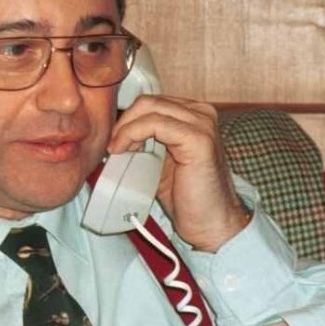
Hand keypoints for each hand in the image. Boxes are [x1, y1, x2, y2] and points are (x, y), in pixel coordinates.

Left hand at [107, 96, 249, 251]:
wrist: (211, 224)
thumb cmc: (188, 197)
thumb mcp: (161, 159)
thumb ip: (146, 141)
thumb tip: (115, 132)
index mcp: (194, 115)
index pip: (151, 102)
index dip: (127, 118)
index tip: (113, 139)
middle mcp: (202, 114)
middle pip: (149, 101)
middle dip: (124, 121)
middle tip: (112, 145)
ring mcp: (203, 124)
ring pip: (150, 108)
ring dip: (126, 128)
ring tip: (117, 149)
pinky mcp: (199, 139)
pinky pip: (155, 124)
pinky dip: (132, 134)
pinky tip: (124, 150)